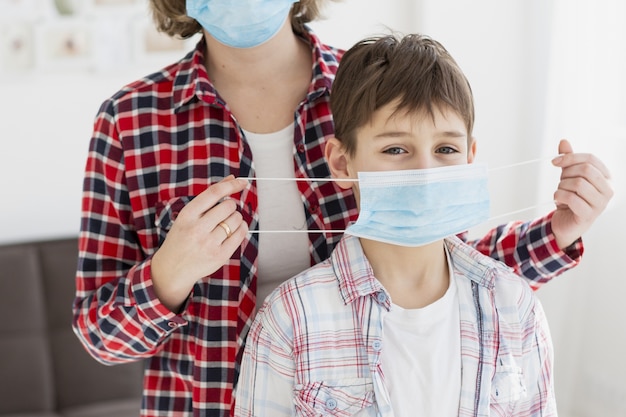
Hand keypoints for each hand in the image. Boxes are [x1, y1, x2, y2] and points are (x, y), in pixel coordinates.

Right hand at [151, 176, 248, 311]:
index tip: (242, 182)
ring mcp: (209, 243)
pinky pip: (240, 234)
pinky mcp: (220, 256)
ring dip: (236, 218)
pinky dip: (241, 228)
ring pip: (236, 219)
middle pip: (228, 206)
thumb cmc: (182, 238)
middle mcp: (197, 229)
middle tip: (224, 213)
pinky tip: (234, 230)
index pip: (214, 193)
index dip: (231, 185)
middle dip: (231, 207)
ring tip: (226, 223)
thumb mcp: (188, 216)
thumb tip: (231, 178)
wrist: (172, 269)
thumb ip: (209, 197)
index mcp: (187, 215)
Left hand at [550, 139, 612, 249]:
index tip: (554, 162)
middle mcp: (608, 189)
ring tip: (560, 193)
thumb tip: (564, 141)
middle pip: (585, 170)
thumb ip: (568, 159)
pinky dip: (559, 196)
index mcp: (606, 177)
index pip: (590, 159)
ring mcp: (601, 203)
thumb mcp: (569, 175)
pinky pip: (572, 198)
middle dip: (566, 173)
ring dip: (562, 186)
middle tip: (560, 182)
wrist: (566, 222)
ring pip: (578, 184)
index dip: (570, 157)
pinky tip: (558, 200)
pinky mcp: (589, 215)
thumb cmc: (571, 197)